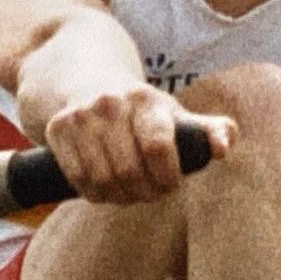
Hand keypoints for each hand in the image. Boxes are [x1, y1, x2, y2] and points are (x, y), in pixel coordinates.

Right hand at [41, 83, 232, 203]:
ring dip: (118, 197)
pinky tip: (104, 188)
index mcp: (146, 101)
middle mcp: (111, 104)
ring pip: (102, 180)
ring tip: (129, 193)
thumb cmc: (142, 111)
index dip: (167, 177)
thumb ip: (210, 131)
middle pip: (129, 172)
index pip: (159, 147)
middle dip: (144, 192)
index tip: (170, 184)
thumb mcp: (176, 115)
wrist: (89, 82)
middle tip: (150, 193)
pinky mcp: (57, 128)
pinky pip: (77, 178)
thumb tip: (222, 148)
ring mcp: (81, 115)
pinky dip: (93, 193)